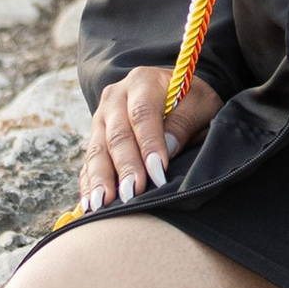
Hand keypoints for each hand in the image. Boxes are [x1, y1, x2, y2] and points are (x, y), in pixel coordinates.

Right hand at [81, 64, 222, 211]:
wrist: (175, 92)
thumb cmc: (192, 100)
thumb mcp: (200, 104)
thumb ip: (184, 123)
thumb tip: (166, 150)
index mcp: (143, 82)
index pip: (142, 114)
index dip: (149, 144)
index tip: (158, 173)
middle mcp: (115, 97)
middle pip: (117, 135)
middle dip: (124, 167)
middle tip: (131, 194)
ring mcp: (101, 117)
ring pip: (97, 150)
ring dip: (100, 179)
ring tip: (102, 205)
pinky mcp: (95, 137)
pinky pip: (88, 162)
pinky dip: (88, 183)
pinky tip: (89, 204)